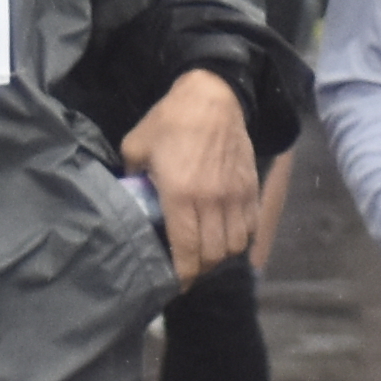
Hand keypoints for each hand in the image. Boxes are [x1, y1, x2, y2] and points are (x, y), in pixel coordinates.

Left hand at [128, 70, 266, 278]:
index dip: (182, 275)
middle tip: (188, 269)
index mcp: (181, 195)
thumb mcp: (136, 145)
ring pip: (234, 246)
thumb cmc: (171, 120)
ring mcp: (235, 196)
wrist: (213, 96)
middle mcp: (212, 202)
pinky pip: (249, 227)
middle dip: (200, 269)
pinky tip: (226, 238)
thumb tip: (130, 195)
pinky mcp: (250, 188)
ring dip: (220, 257)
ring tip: (207, 255)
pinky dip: (240, 240)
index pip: (186, 251)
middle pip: (213, 255)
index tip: (175, 284)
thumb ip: (131, 176)